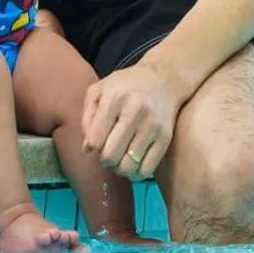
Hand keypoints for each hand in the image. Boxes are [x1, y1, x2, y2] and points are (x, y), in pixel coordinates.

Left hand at [82, 65, 178, 179]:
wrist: (162, 79)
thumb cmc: (124, 85)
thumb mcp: (98, 91)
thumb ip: (87, 117)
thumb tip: (87, 149)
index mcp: (113, 98)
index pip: (96, 138)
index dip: (92, 148)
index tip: (95, 144)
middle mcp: (134, 111)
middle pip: (111, 155)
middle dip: (104, 161)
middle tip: (106, 155)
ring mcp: (152, 125)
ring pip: (129, 165)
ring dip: (119, 169)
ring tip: (118, 160)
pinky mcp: (166, 137)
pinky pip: (147, 169)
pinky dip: (136, 173)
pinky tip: (133, 163)